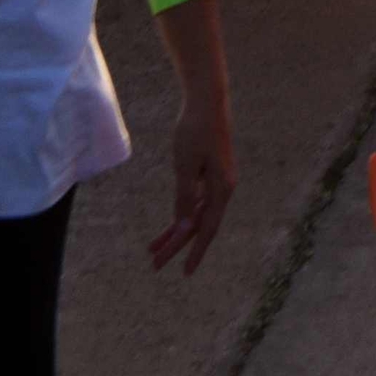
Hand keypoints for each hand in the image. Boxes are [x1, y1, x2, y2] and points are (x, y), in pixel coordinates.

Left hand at [149, 92, 237, 273]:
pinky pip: (195, 201)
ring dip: (175, 231)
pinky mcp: (209, 172)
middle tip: (154, 264)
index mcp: (221, 188)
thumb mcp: (185, 167)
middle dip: (177, 245)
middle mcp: (222, 187)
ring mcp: (216, 180)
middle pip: (199, 224)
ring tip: (152, 248)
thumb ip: (184, 199)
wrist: (207, 102)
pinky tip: (170, 223)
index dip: (195, 251)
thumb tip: (183, 229)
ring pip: (195, 214)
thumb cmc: (195, 132)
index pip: (207, 228)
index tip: (185, 273)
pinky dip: (180, 213)